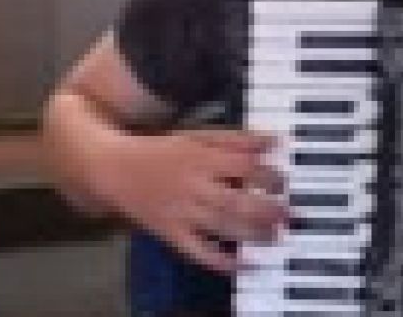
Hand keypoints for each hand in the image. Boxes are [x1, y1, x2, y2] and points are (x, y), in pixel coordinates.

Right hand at [102, 129, 287, 273]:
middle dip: (267, 210)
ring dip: (253, 234)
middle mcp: (192, 186)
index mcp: (199, 158)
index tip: (285, 181)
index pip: (242, 166)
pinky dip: (223, 262)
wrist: (112, 169)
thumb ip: (236, 139)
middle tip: (290, 214)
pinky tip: (246, 265)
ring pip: (222, 227)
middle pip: (235, 201)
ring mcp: (181, 213)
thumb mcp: (197, 136)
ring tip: (277, 236)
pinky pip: (199, 253)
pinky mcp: (171, 234)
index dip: (268, 175)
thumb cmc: (162, 151)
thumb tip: (275, 142)